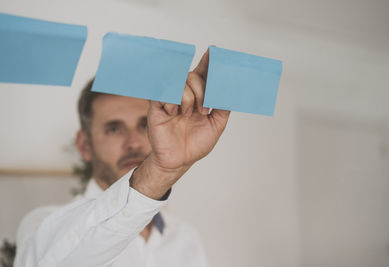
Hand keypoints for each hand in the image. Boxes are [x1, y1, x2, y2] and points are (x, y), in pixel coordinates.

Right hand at [131, 49, 229, 198]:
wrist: (178, 160)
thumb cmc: (196, 143)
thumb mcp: (217, 124)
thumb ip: (223, 106)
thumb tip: (231, 89)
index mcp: (199, 96)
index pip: (204, 73)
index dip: (209, 61)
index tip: (215, 50)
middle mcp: (184, 93)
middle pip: (193, 76)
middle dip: (202, 91)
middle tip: (204, 110)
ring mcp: (170, 98)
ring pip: (180, 82)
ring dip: (188, 99)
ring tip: (187, 115)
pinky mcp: (157, 105)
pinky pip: (165, 92)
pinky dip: (172, 102)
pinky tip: (172, 113)